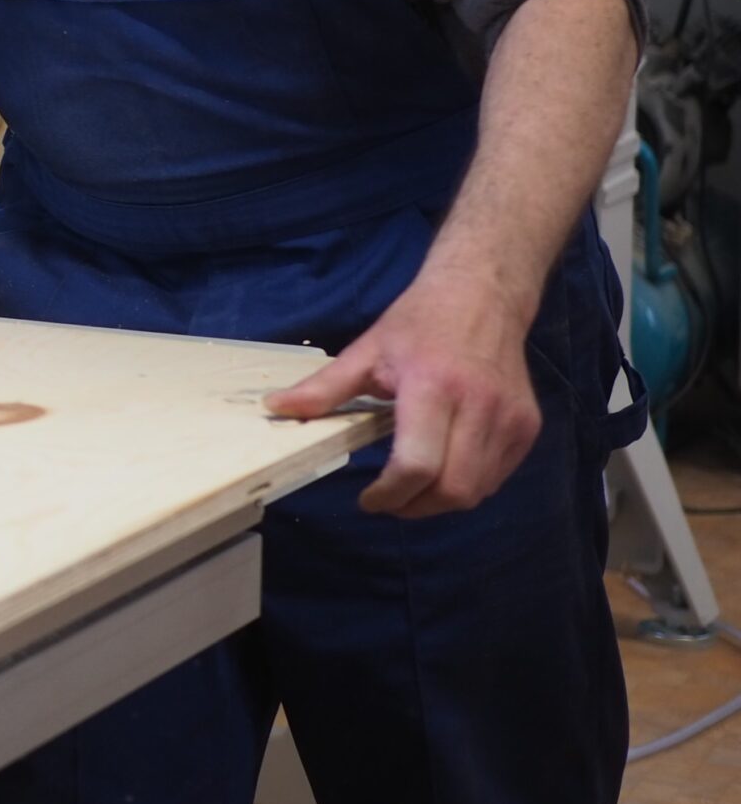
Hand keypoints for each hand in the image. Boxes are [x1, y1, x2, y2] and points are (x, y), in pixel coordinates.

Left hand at [265, 264, 543, 516]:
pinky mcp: (529, 427)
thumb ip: (323, 388)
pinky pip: (497, 477)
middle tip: (388, 501)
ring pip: (478, 491)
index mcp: (432, 386)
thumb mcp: (366, 350)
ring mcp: (511, 420)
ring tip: (411, 487)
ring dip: (440, 501)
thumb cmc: (419, 322)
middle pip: (452, 490)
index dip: (390, 494)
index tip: (368, 499)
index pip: (417, 465)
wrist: (483, 296)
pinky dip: (468, 486)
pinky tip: (443, 468)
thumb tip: (274, 409)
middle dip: (415, 507)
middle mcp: (479, 407)